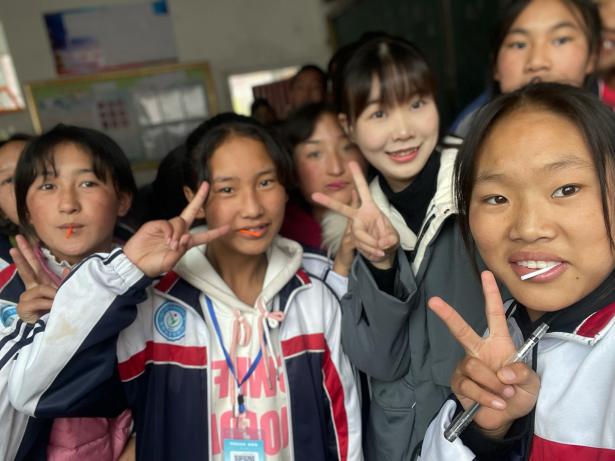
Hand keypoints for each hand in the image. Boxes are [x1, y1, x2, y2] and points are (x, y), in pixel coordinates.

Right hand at [10, 235, 62, 322]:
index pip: (35, 264)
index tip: (22, 239)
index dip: (29, 252)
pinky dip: (48, 303)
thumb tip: (67, 268)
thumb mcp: (63, 295)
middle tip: (16, 242)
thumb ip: (65, 282)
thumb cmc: (56, 311)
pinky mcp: (24, 307)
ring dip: (51, 294)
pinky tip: (52, 307)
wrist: (49, 330)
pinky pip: (38, 301)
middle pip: (27, 269)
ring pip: (40, 289)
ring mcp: (26, 297)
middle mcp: (32, 288)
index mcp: (41, 283)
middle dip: (22, 256)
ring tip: (58, 301)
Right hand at [123, 182, 228, 276]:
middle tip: (206, 185)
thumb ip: (180, 251)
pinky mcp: (156, 225)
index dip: (215, 232)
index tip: (228, 227)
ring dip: (179, 233)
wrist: (134, 264)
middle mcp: (178, 232)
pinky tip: (168, 240)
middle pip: (191, 213)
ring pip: (180, 222)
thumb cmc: (153, 265)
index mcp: (185, 243)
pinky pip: (168, 224)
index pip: (203, 236)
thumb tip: (186, 237)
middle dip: (199, 199)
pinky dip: (170, 231)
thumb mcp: (170, 262)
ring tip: (172, 245)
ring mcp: (166, 227)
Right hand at [312, 162, 398, 268]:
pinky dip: (370, 251)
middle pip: (342, 209)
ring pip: (358, 235)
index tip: (351, 162)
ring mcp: (355, 229)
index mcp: (370, 208)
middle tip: (314, 195)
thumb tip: (381, 243)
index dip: (358, 177)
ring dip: (371, 244)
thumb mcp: (393, 238)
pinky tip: (377, 254)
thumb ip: (389, 239)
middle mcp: (359, 216)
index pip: (364, 190)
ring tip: (381, 251)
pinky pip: (359, 245)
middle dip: (328, 203)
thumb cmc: (388, 240)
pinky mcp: (353, 241)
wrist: (383, 255)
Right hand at [428, 271, 539, 437]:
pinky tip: (496, 403)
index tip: (486, 274)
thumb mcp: (531, 383)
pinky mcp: (459, 383)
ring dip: (493, 385)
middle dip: (448, 315)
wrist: (505, 418)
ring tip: (504, 394)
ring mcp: (467, 367)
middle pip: (462, 330)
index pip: (495, 315)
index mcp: (499, 344)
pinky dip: (487, 397)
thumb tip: (504, 372)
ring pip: (475, 367)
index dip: (491, 295)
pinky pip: (470, 387)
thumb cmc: (518, 393)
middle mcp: (479, 351)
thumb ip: (522, 374)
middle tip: (434, 302)